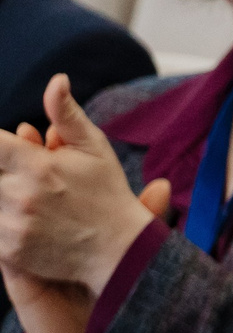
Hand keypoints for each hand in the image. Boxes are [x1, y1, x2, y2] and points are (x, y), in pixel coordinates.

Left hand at [0, 77, 162, 295]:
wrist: (120, 252)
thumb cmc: (108, 194)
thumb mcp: (95, 149)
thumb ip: (66, 114)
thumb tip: (56, 80)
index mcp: (37, 165)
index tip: (2, 145)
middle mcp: (19, 195)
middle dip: (1, 169)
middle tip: (14, 169)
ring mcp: (12, 225)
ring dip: (1, 190)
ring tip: (22, 190)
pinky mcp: (8, 250)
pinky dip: (0, 216)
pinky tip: (18, 213)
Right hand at [2, 124, 170, 332]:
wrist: (89, 328)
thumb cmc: (105, 280)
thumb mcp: (126, 243)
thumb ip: (143, 214)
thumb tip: (165, 184)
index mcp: (60, 212)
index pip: (47, 173)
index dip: (46, 150)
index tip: (52, 131)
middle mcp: (36, 222)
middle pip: (21, 181)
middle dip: (19, 156)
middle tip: (28, 134)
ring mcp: (21, 242)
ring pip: (6, 205)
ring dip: (7, 184)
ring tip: (17, 158)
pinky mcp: (14, 265)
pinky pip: (2, 242)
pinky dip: (2, 223)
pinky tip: (8, 212)